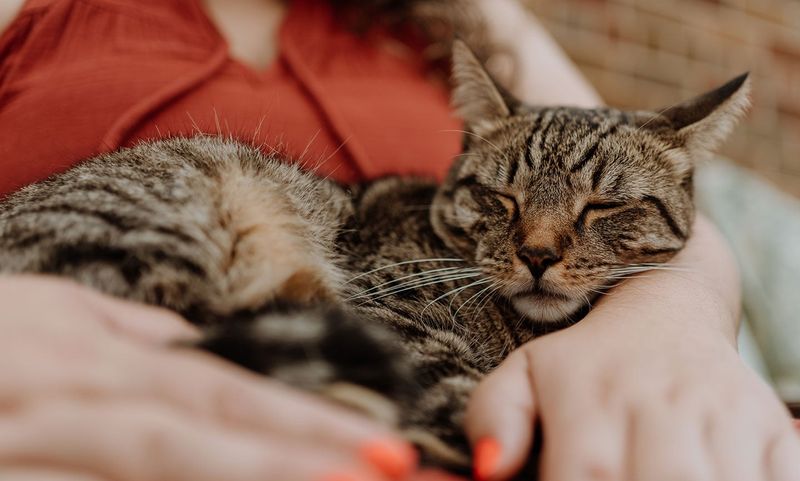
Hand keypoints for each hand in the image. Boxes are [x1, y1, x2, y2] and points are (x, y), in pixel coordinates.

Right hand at [0, 275, 417, 480]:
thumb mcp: (46, 315)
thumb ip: (128, 337)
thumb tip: (198, 350)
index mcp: (93, 354)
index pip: (220, 389)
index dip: (300, 421)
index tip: (378, 447)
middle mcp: (68, 391)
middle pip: (198, 428)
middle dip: (296, 454)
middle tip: (385, 471)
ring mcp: (27, 437)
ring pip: (144, 461)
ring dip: (236, 478)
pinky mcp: (3, 469)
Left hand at [464, 217, 799, 480]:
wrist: (664, 305)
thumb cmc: (583, 355)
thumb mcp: (525, 372)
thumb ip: (496, 416)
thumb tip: (487, 471)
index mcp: (590, 401)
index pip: (585, 478)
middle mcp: (658, 407)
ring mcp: (720, 416)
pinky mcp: (769, 424)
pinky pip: (779, 476)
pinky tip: (721, 480)